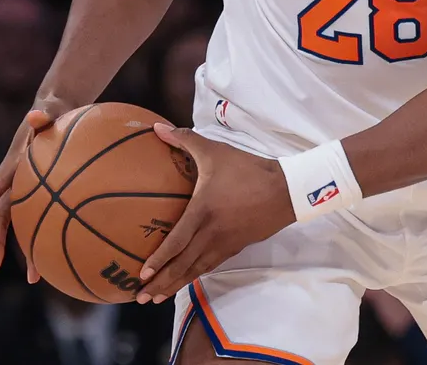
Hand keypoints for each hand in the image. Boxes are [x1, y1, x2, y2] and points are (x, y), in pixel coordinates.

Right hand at [0, 105, 65, 279]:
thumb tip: (36, 113)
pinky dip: (47, 239)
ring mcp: (26, 193)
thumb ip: (42, 116)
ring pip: (20, 227)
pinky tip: (61, 260)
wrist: (55, 115)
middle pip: (0, 216)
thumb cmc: (52, 115)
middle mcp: (14, 183)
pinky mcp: (40, 197)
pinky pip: (41, 222)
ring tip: (34, 278)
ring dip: (23, 251)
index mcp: (12, 166)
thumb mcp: (48, 113)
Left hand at [135, 123, 294, 302]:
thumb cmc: (248, 170)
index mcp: (203, 213)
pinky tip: (186, 281)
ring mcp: (225, 243)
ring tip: (156, 297)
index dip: (158, 261)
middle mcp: (211, 234)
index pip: (175, 242)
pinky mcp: (237, 246)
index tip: (141, 275)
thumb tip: (156, 128)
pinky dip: (195, 276)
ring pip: (196, 270)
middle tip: (140, 298)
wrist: (286, 189)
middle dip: (160, 283)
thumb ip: (185, 140)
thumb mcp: (215, 152)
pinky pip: (211, 265)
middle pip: (182, 264)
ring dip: (175, 285)